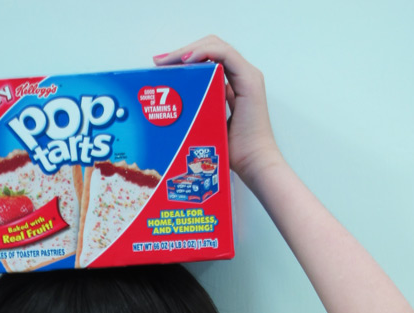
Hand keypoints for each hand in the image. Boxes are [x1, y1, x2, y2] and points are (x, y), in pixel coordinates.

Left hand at [154, 37, 283, 185]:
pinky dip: (205, 52)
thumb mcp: (207, 125)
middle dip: (183, 51)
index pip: (209, 58)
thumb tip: (171, 110)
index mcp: (233, 83)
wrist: (254, 164)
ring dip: (190, 50)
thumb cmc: (232, 152)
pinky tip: (187, 60)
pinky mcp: (249, 81)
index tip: (161, 67)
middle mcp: (242, 75)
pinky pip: (225, 55)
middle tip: (159, 62)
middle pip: (211, 48)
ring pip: (217, 47)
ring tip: (169, 61)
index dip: (185, 57)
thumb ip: (198, 110)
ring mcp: (247, 76)